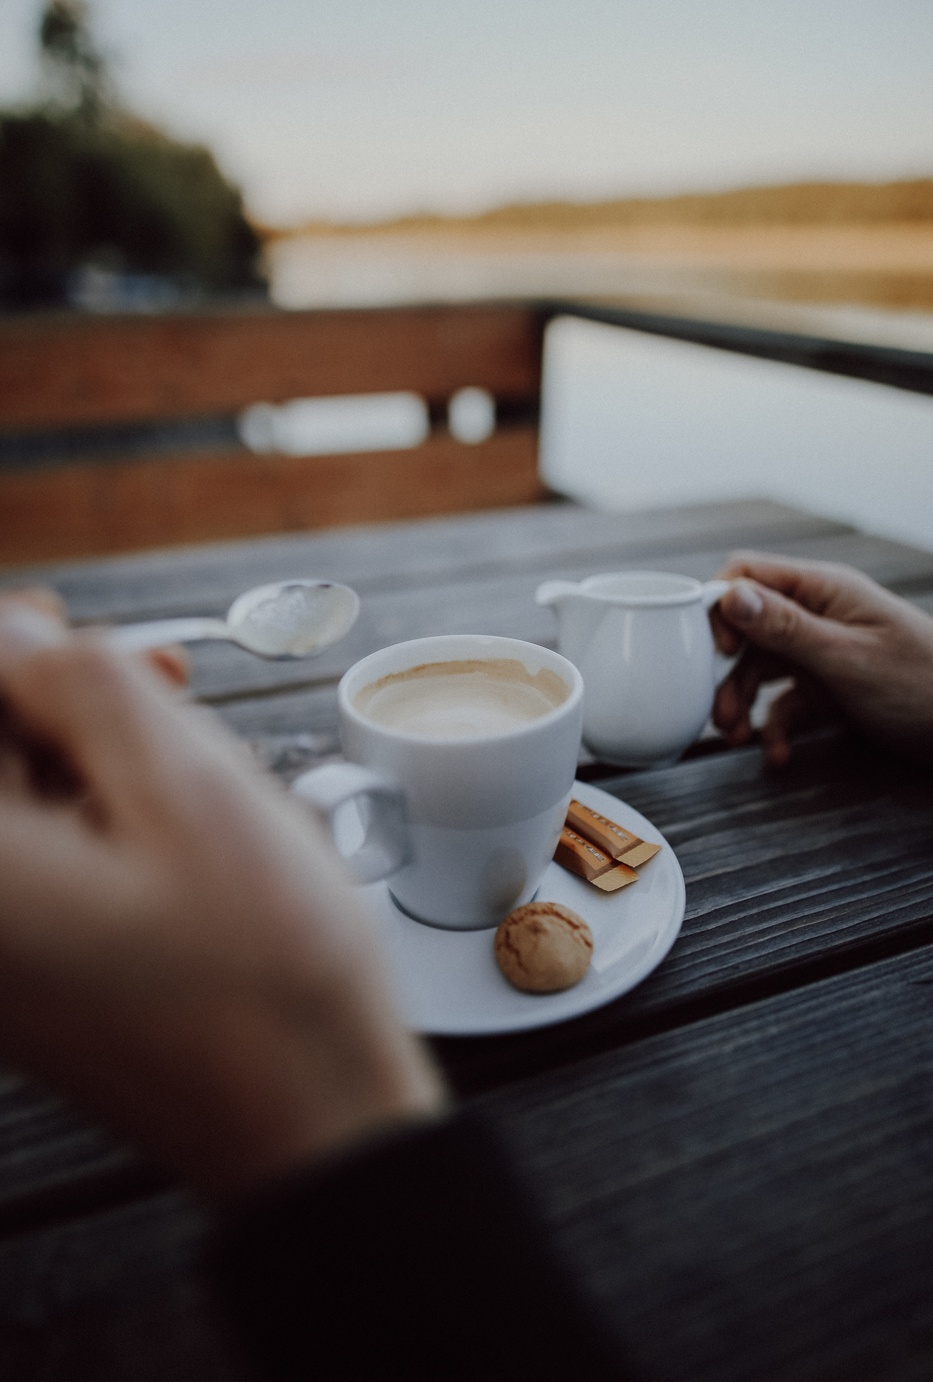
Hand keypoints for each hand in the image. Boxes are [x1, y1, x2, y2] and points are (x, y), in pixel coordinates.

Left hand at [0, 596, 443, 1196]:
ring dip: (86, 758)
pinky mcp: (40, 977)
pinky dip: (99, 820)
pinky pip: (47, 864)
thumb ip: (84, 683)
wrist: (310, 1121)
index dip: (9, 651)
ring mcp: (6, 959)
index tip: (63, 629)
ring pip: (23, 809)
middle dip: (49, 702)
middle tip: (149, 681)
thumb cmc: (265, 977)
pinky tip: (172, 818)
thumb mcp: (190, 789)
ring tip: (184, 760)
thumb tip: (17, 633)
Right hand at [711, 553, 932, 766]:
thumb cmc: (924, 682)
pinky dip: (776, 728)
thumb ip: (786, 628)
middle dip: (727, 671)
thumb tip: (729, 595)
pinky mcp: (829, 690)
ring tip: (736, 737)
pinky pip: (786, 704)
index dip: (721, 608)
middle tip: (719, 709)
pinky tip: (779, 753)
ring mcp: (822, 653)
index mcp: (823, 590)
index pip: (749, 576)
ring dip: (744, 703)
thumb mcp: (848, 657)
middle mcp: (817, 616)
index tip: (716, 650)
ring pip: (762, 671)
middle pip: (748, 631)